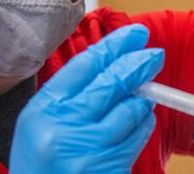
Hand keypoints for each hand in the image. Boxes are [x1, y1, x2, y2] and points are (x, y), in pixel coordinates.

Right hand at [10, 24, 164, 173]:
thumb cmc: (40, 165)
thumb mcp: (39, 124)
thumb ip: (69, 97)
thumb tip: (110, 67)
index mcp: (44, 109)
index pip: (86, 65)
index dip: (114, 45)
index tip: (134, 34)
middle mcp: (65, 126)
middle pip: (112, 83)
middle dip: (138, 64)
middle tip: (154, 54)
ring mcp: (89, 150)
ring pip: (130, 111)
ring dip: (143, 99)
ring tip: (146, 95)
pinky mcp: (109, 169)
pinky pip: (136, 138)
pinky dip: (143, 125)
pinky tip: (143, 120)